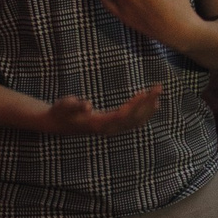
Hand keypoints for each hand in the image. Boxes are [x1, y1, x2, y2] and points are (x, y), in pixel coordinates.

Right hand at [36, 85, 164, 137]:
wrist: (58, 124)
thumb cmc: (61, 112)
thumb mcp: (64, 106)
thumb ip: (74, 105)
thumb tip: (87, 104)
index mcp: (98, 124)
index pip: (122, 116)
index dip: (135, 105)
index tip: (144, 93)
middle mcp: (108, 130)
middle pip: (133, 119)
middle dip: (147, 103)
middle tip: (158, 87)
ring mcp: (111, 130)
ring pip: (135, 122)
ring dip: (148, 108)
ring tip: (158, 92)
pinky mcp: (113, 127)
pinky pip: (132, 122)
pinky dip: (144, 114)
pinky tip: (153, 104)